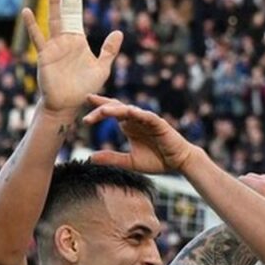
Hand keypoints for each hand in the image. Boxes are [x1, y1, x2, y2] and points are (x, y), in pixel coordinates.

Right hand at [22, 0, 122, 115]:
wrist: (67, 105)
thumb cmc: (84, 88)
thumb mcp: (101, 69)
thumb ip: (109, 51)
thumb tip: (118, 32)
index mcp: (77, 41)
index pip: (77, 15)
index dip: (77, 0)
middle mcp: (64, 40)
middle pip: (66, 14)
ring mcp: (54, 47)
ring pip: (53, 21)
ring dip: (54, 5)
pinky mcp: (45, 56)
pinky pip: (38, 38)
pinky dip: (32, 26)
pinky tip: (27, 12)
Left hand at [83, 95, 198, 172]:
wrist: (178, 163)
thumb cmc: (156, 160)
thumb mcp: (129, 161)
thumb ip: (111, 158)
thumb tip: (90, 158)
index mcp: (129, 125)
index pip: (112, 111)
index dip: (99, 106)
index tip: (85, 100)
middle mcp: (136, 119)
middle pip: (116, 108)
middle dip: (101, 110)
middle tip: (87, 118)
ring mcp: (148, 120)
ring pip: (130, 110)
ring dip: (116, 110)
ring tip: (103, 111)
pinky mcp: (159, 124)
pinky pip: (148, 117)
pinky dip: (139, 114)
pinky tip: (130, 112)